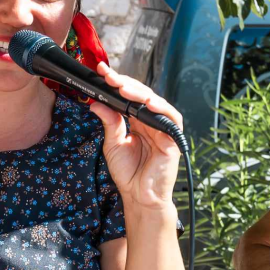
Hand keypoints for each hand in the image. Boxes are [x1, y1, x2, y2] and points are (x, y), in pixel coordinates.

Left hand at [88, 62, 182, 208]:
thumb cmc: (129, 173)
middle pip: (143, 95)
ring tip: (123, 87)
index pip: (129, 97)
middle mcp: (152, 122)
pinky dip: (160, 108)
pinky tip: (147, 102)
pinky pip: (170, 118)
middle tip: (109, 76)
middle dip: (126, 84)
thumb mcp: (113, 144)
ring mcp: (163, 129)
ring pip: (156, 102)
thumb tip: (96, 103)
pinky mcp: (173, 139)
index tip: (102, 72)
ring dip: (141, 93)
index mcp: (138, 121)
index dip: (117, 84)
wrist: (140, 197)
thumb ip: (110, 123)